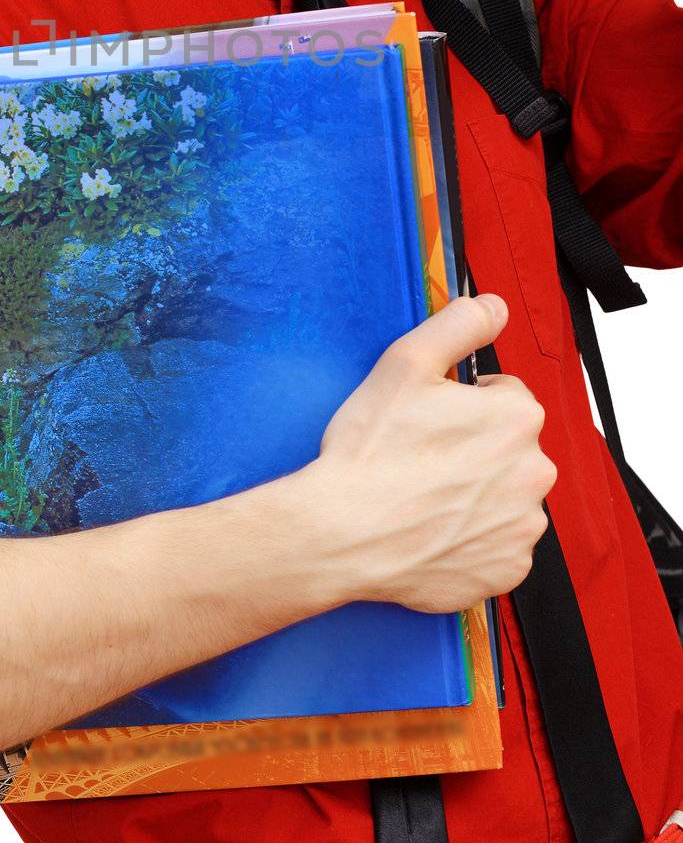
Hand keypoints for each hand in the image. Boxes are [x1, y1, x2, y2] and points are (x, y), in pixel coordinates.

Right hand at [305, 293, 557, 613]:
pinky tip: (433, 529)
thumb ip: (459, 323)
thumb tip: (495, 306)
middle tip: (422, 456)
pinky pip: (497, 545)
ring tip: (424, 495)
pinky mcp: (505, 571)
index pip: (504, 396)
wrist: (342, 531)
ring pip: (504, 496)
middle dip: (475, 447)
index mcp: (518, 418)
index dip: (462, 403)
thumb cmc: (371, 450)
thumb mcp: (406, 362)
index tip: (429, 419)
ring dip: (476, 493)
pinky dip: (472, 539)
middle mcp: (534, 474)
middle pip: (509, 447)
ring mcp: (522, 528)